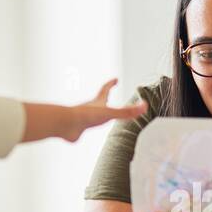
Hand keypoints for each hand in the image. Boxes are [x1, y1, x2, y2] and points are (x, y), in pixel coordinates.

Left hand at [22, 78, 146, 142]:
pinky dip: (84, 128)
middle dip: (103, 98)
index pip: (106, 89)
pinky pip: (82, 128)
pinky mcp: (77, 129)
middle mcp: (90, 108)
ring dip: (94, 113)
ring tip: (96, 115)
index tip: (115, 79)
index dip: (111, 84)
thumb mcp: (110, 113)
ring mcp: (83, 118)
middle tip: (106, 95)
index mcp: (98, 102)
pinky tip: (81, 132)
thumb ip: (127, 112)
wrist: (66, 124)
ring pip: (90, 114)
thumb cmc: (86, 116)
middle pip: (97, 101)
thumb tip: (144, 107)